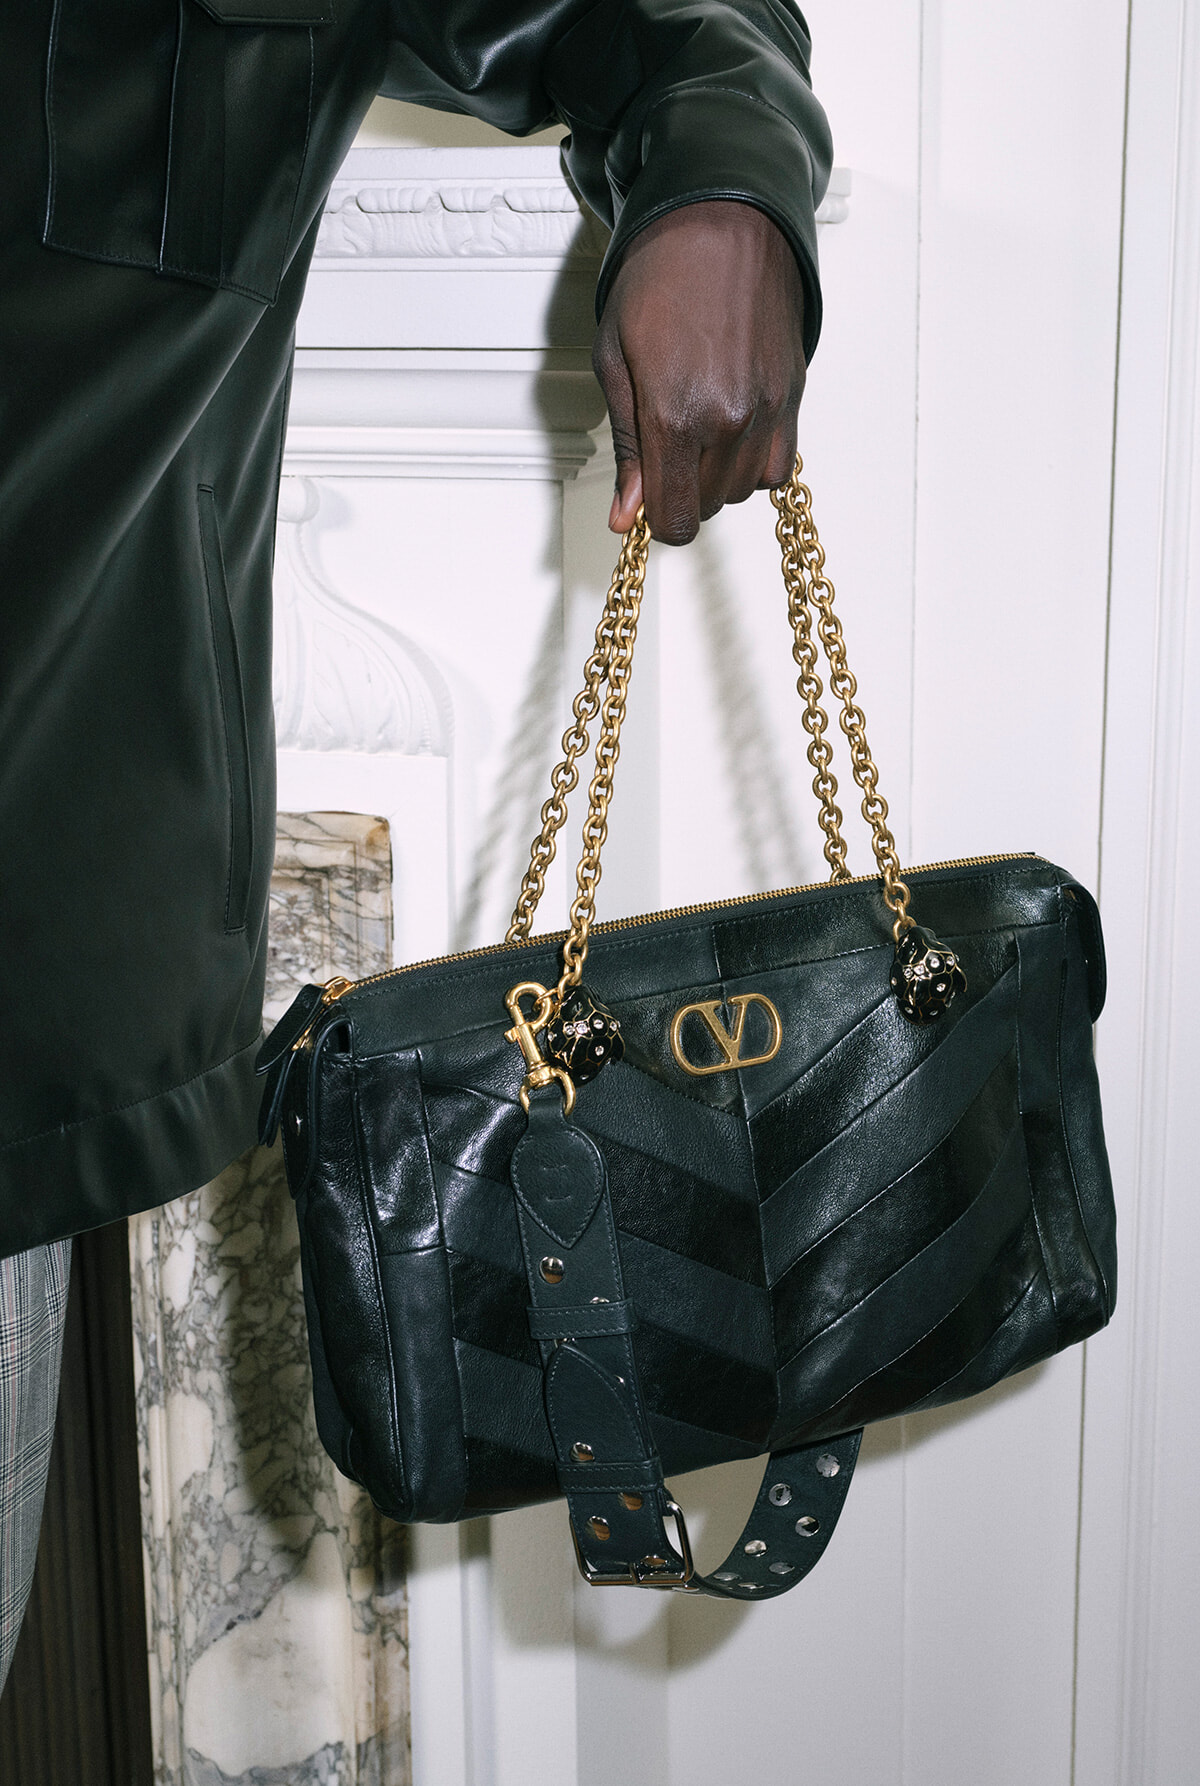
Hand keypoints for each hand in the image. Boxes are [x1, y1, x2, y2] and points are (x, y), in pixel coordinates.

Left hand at [593, 200, 806, 544]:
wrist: (721, 220)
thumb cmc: (661, 277)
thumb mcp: (615, 361)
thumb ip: (627, 449)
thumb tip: (626, 515)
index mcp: (676, 415)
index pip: (675, 521)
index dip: (654, 517)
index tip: (644, 496)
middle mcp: (729, 420)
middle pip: (707, 509)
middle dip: (682, 490)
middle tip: (666, 442)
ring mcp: (768, 410)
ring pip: (741, 490)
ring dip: (717, 476)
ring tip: (698, 424)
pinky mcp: (793, 397)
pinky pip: (776, 467)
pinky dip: (753, 461)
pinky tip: (731, 427)